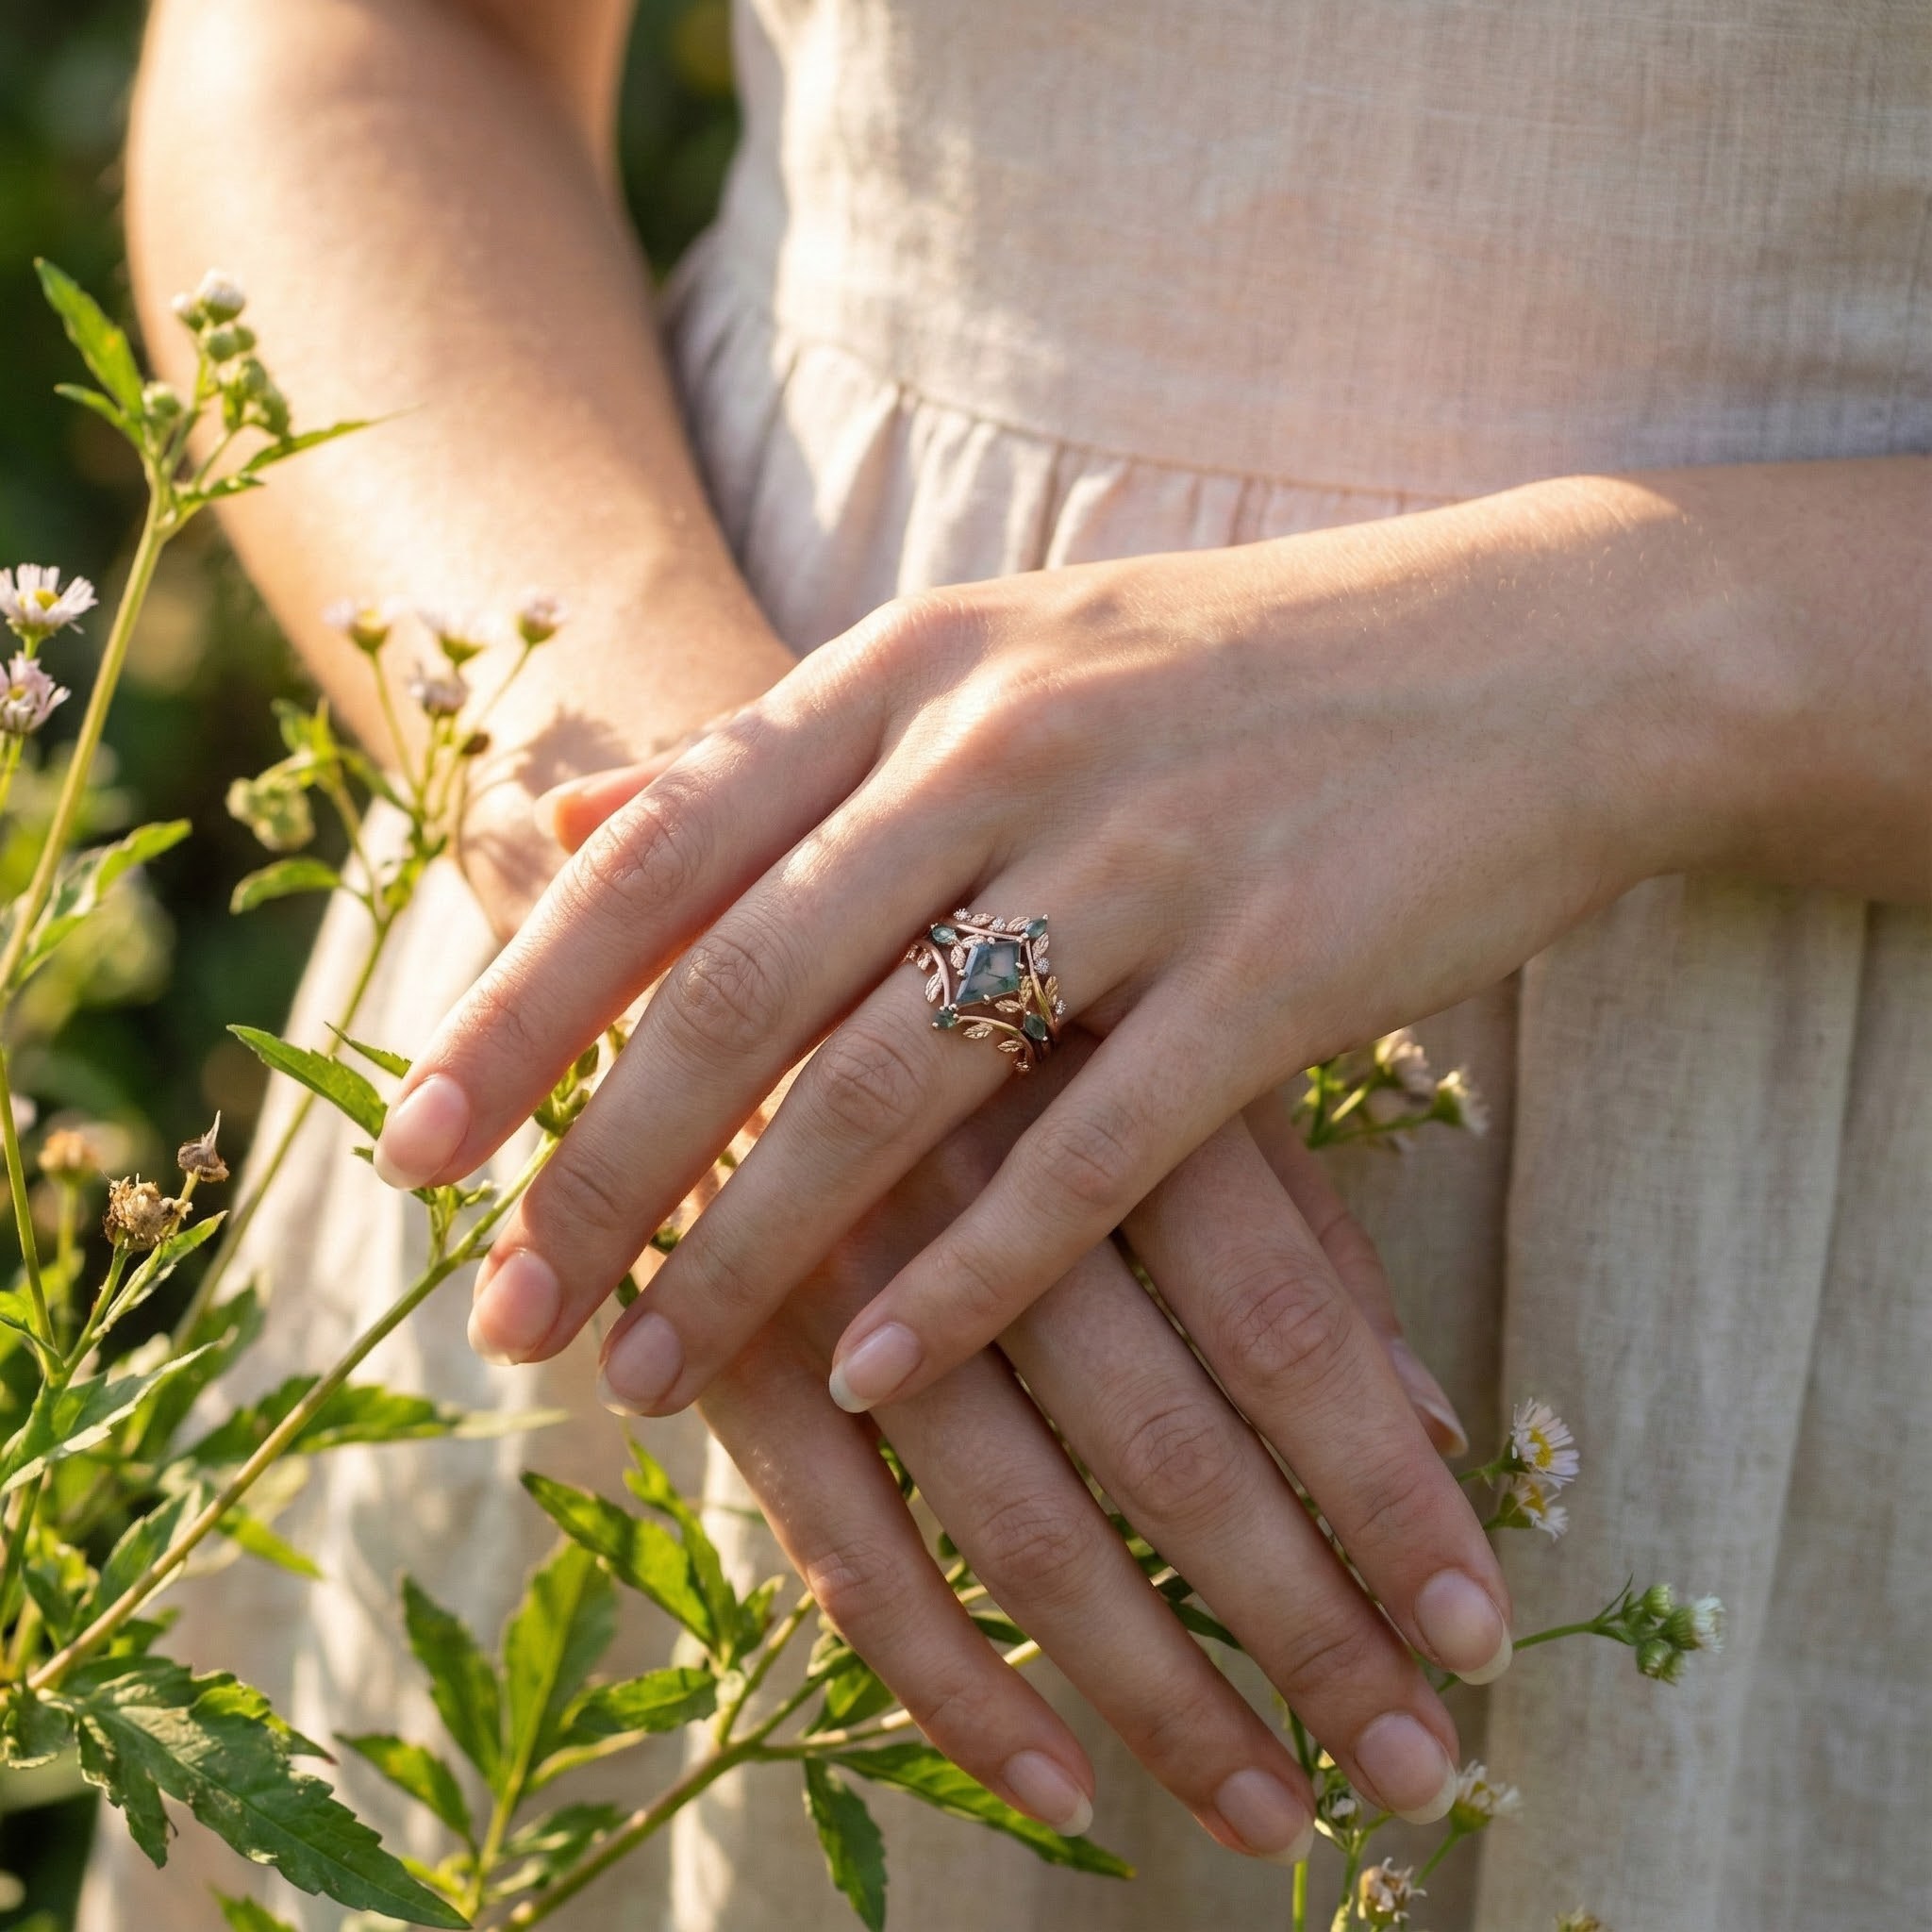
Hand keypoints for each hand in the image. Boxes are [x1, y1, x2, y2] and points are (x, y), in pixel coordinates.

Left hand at [378, 475, 1696, 1351]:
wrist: (1546, 650)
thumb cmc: (1247, 676)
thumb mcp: (1000, 665)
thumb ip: (790, 757)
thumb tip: (573, 823)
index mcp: (919, 668)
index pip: (663, 854)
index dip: (522, 1008)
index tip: (410, 1149)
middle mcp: (1007, 745)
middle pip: (744, 987)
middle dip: (600, 1164)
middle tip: (498, 1308)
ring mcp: (1144, 853)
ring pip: (890, 1083)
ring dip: (751, 1249)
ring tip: (644, 1377)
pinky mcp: (1277, 966)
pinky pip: (1088, 1154)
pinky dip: (970, 1275)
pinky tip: (873, 1376)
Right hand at [678, 1049, 1488, 1848]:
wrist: (696, 926)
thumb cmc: (959, 972)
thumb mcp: (1130, 1033)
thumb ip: (1282, 1207)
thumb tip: (1433, 1412)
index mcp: (1105, 1087)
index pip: (1284, 1324)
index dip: (1387, 1497)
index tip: (1481, 1638)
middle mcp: (982, 1191)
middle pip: (1174, 1451)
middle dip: (1307, 1628)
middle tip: (1416, 1775)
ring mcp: (847, 1280)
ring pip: (1025, 1527)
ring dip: (1158, 1692)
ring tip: (1274, 1811)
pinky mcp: (732, 1352)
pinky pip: (847, 1551)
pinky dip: (954, 1680)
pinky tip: (1056, 1784)